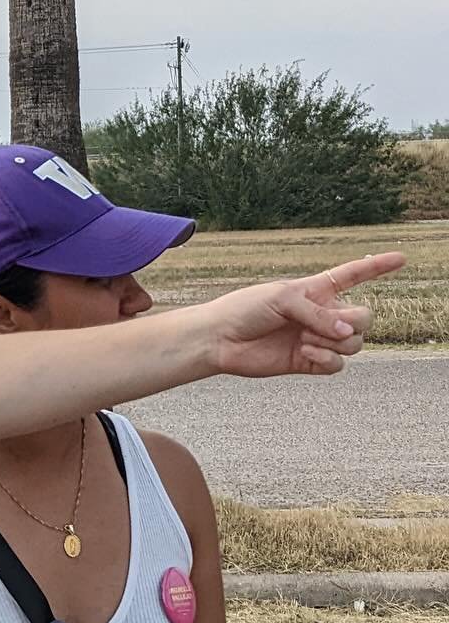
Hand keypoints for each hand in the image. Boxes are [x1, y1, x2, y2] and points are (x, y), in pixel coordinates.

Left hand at [203, 252, 403, 377]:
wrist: (220, 339)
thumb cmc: (244, 309)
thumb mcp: (282, 299)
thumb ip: (318, 313)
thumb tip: (348, 333)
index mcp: (315, 290)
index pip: (352, 275)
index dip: (377, 266)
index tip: (402, 258)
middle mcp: (321, 314)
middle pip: (364, 317)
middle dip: (352, 323)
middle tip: (323, 327)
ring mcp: (317, 338)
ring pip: (355, 343)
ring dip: (336, 343)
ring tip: (306, 340)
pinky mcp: (310, 362)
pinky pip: (338, 364)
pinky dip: (328, 359)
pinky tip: (306, 352)